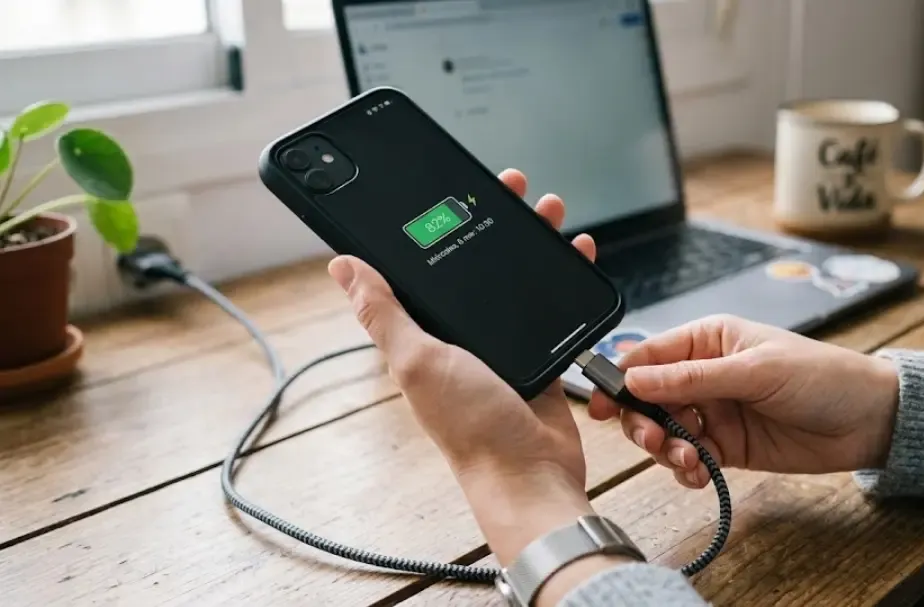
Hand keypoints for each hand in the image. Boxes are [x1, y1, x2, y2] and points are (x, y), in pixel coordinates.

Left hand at [327, 169, 601, 567]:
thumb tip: (343, 267)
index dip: (437, 223)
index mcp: (425, 332)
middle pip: (476, 261)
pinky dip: (564, 275)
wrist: (531, 470)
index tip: (454, 190)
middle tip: (513, 187)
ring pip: (517, 276)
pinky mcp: (538, 354)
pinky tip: (577, 252)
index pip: (425, 264)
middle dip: (495, 219)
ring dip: (533, 240)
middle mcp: (461, 334)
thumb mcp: (418, 361)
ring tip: (550, 211)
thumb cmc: (471, 426)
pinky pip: (551, 304)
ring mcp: (502, 343)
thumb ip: (384, 313)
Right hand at [587, 315, 900, 487]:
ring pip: (664, 432)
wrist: (870, 420)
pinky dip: (686, 470)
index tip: (601, 404)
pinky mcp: (726, 446)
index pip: (648, 357)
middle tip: (654, 440)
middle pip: (647, 399)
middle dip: (642, 422)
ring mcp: (713, 412)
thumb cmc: (821, 377)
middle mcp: (703, 374)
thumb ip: (691, 378)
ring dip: (666, 449)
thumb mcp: (755, 370)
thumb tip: (635, 379)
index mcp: (706, 340)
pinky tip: (700, 474)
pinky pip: (689, 459)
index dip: (620, 379)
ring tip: (688, 460)